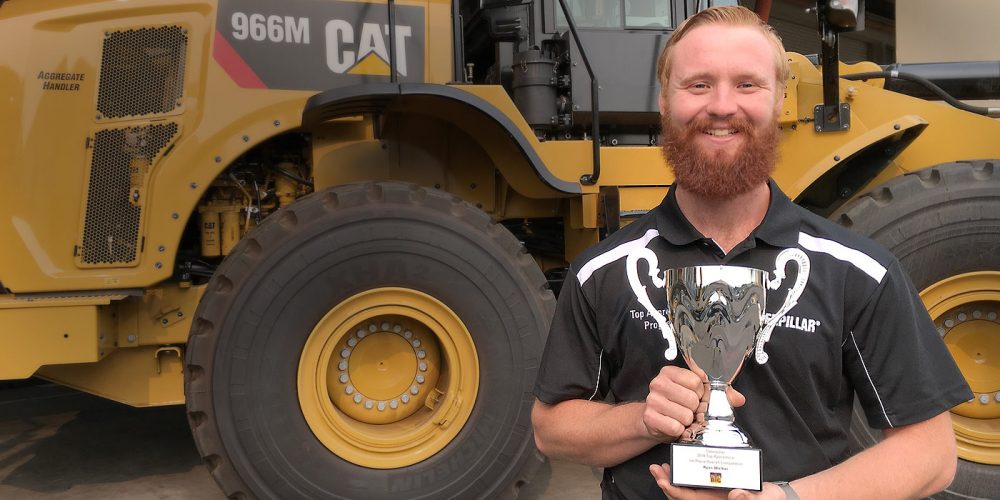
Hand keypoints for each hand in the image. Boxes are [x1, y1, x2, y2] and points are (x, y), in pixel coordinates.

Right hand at [642, 366, 745, 440]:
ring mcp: (652, 400)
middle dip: (694, 408)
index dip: (700, 392)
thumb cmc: (678, 404)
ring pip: (685, 415)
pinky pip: (675, 427)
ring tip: (680, 418)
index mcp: (670, 372)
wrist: (655, 421)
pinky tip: (674, 425)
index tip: (695, 395)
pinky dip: (678, 430)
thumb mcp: (697, 395)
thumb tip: (739, 398)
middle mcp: (658, 383)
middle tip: (688, 409)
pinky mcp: (650, 417)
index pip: (696, 380)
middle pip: (692, 398)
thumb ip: (719, 393)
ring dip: (687, 421)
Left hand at [649, 464, 785, 498]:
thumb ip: (749, 499)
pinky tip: (679, 464)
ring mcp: (712, 494)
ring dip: (672, 479)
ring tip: (660, 467)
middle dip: (666, 484)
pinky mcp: (716, 486)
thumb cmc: (770, 499)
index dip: (675, 491)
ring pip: (686, 489)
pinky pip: (695, 482)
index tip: (663, 481)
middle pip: (682, 496)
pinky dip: (684, 474)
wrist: (776, 496)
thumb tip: (736, 494)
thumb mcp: (763, 499)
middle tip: (655, 469)